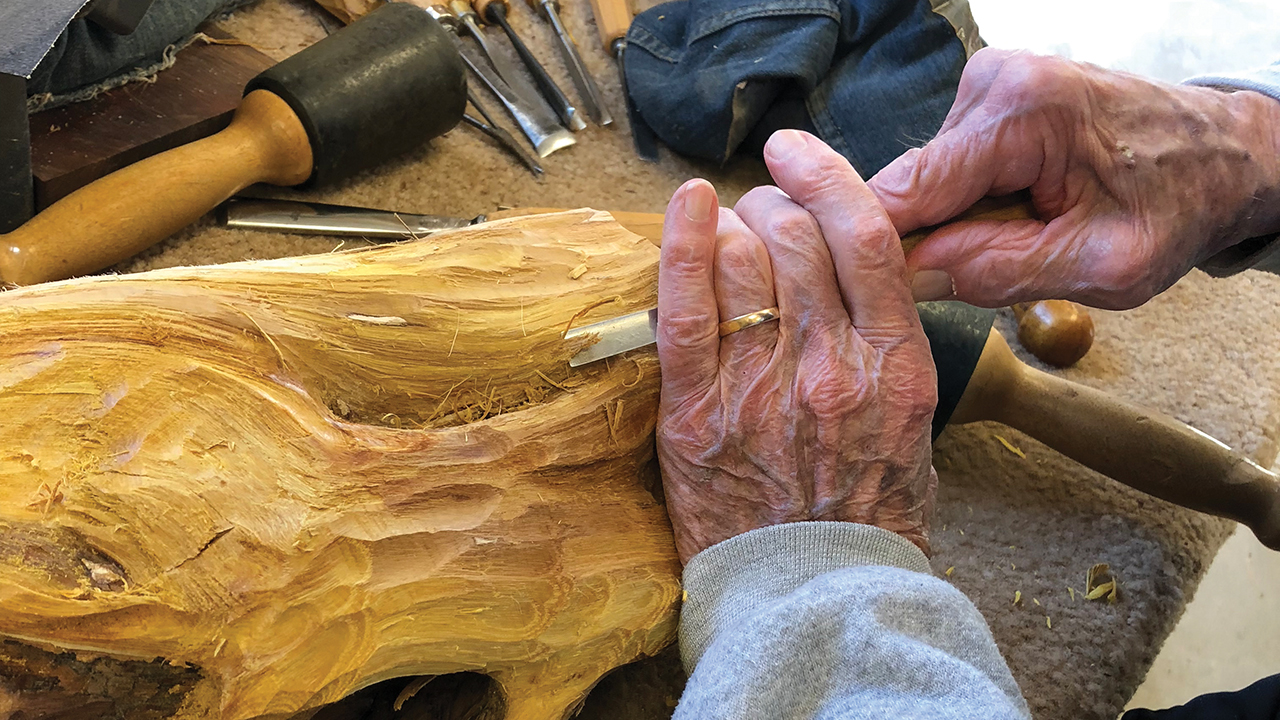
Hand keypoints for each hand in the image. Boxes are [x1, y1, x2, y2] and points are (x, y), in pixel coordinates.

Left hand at [656, 131, 937, 563]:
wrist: (815, 600)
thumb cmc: (867, 521)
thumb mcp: (913, 434)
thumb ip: (890, 355)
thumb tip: (857, 288)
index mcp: (893, 367)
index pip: (865, 238)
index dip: (829, 178)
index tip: (801, 154)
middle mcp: (830, 365)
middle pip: (796, 237)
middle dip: (772, 204)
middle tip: (759, 212)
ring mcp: (761, 387)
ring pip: (741, 259)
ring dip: (729, 223)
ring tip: (724, 226)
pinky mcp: (696, 414)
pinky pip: (685, 309)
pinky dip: (680, 245)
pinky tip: (683, 206)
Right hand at [870, 49, 1279, 309]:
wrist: (1223, 155)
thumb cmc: (1177, 204)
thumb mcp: (1102, 266)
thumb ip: (1001, 272)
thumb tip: (911, 276)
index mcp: (1023, 113)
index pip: (910, 188)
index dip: (881, 247)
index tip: (874, 297)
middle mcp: (994, 82)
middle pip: (915, 185)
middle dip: (937, 239)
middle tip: (993, 272)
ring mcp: (987, 84)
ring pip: (929, 182)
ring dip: (960, 224)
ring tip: (1025, 235)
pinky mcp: (988, 99)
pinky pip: (950, 170)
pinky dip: (974, 204)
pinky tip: (1021, 212)